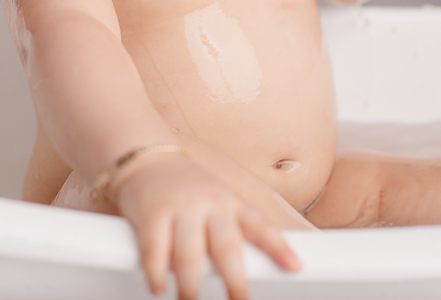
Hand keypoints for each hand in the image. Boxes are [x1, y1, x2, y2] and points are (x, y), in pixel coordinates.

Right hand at [109, 155, 301, 299]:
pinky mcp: (151, 213)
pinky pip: (155, 249)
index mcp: (230, 202)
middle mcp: (209, 203)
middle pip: (226, 247)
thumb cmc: (186, 187)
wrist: (146, 157)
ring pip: (190, 254)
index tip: (294, 268)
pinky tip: (158, 286)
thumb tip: (251, 267)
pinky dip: (156, 273)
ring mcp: (180, 207)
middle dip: (235, 280)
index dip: (279, 247)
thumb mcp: (218, 199)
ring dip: (191, 285)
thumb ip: (232, 228)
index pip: (260, 225)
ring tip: (191, 299)